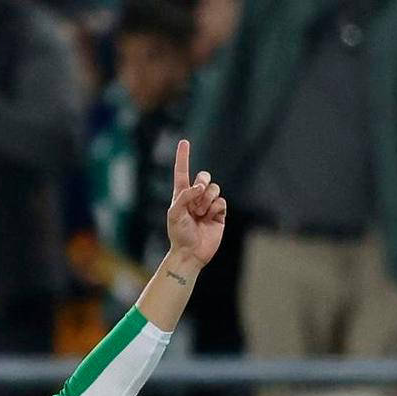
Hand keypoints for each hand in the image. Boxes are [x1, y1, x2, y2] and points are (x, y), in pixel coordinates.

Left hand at [166, 139, 225, 266]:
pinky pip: (221, 202)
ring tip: (200, 215)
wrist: (190, 252)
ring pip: (215, 189)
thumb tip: (200, 187)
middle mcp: (195, 198)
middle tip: (198, 193)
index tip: (184, 142)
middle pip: (204, 177)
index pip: (182, 172)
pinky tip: (209, 219)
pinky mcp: (219, 214)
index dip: (184, 157)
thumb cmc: (178, 234)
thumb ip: (185, 196)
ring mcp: (208, 205)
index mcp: (181, 195)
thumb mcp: (175, 213)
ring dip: (207, 201)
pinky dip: (215, 209)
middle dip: (203, 181)